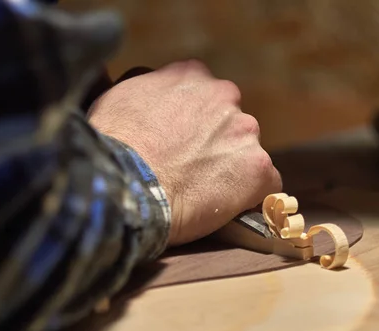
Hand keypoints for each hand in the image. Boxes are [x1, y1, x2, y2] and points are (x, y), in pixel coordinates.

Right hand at [88, 60, 281, 245]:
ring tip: (203, 193)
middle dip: (215, 145)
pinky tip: (227, 206)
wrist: (126, 186)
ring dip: (232, 169)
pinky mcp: (258, 169)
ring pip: (246, 153)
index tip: (180, 144)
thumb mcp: (119, 99)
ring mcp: (245, 133)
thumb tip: (148, 102)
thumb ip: (146, 91)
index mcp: (191, 75)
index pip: (204, 97)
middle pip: (229, 123)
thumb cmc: (113, 147)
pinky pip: (265, 183)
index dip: (193, 124)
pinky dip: (251, 196)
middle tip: (190, 170)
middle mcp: (224, 96)